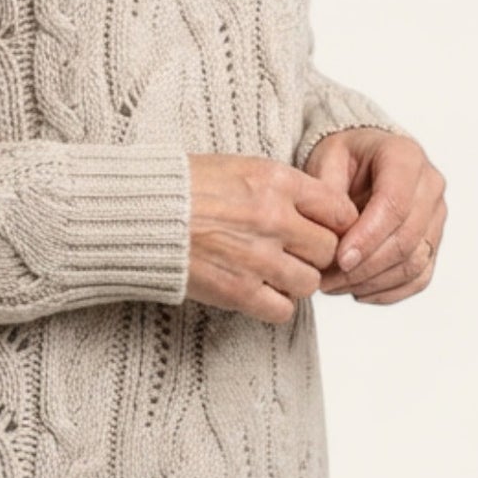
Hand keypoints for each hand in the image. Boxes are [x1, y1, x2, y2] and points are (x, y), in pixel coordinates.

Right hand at [184, 153, 360, 324]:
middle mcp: (273, 217)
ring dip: (295, 281)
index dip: (335, 223)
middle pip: (328, 249)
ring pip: (310, 283)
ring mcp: (257, 256)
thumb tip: (316, 210)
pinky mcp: (239, 291)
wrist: (139, 214)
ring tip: (272, 271)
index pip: (339, 209)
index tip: (323, 229)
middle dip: (314, 254)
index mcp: (275, 180)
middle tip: (295, 253)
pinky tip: (257, 290)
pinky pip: (282, 310)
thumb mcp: (239, 167)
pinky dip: (274, 304)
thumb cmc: (182, 187)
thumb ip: (282, 187)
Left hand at [307, 129, 447, 304]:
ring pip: (415, 262)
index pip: (394, 203)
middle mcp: (429, 185)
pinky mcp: (433, 240)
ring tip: (335, 286)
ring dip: (373, 282)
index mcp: (404, 156)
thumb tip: (335, 236)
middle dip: (366, 266)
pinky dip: (390, 291)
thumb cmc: (342, 157)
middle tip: (327, 280)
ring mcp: (436, 215)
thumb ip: (328, 194)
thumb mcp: (325, 159)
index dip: (368, 236)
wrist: (360, 159)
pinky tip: (358, 291)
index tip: (340, 259)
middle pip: (406, 237)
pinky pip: (420, 276)